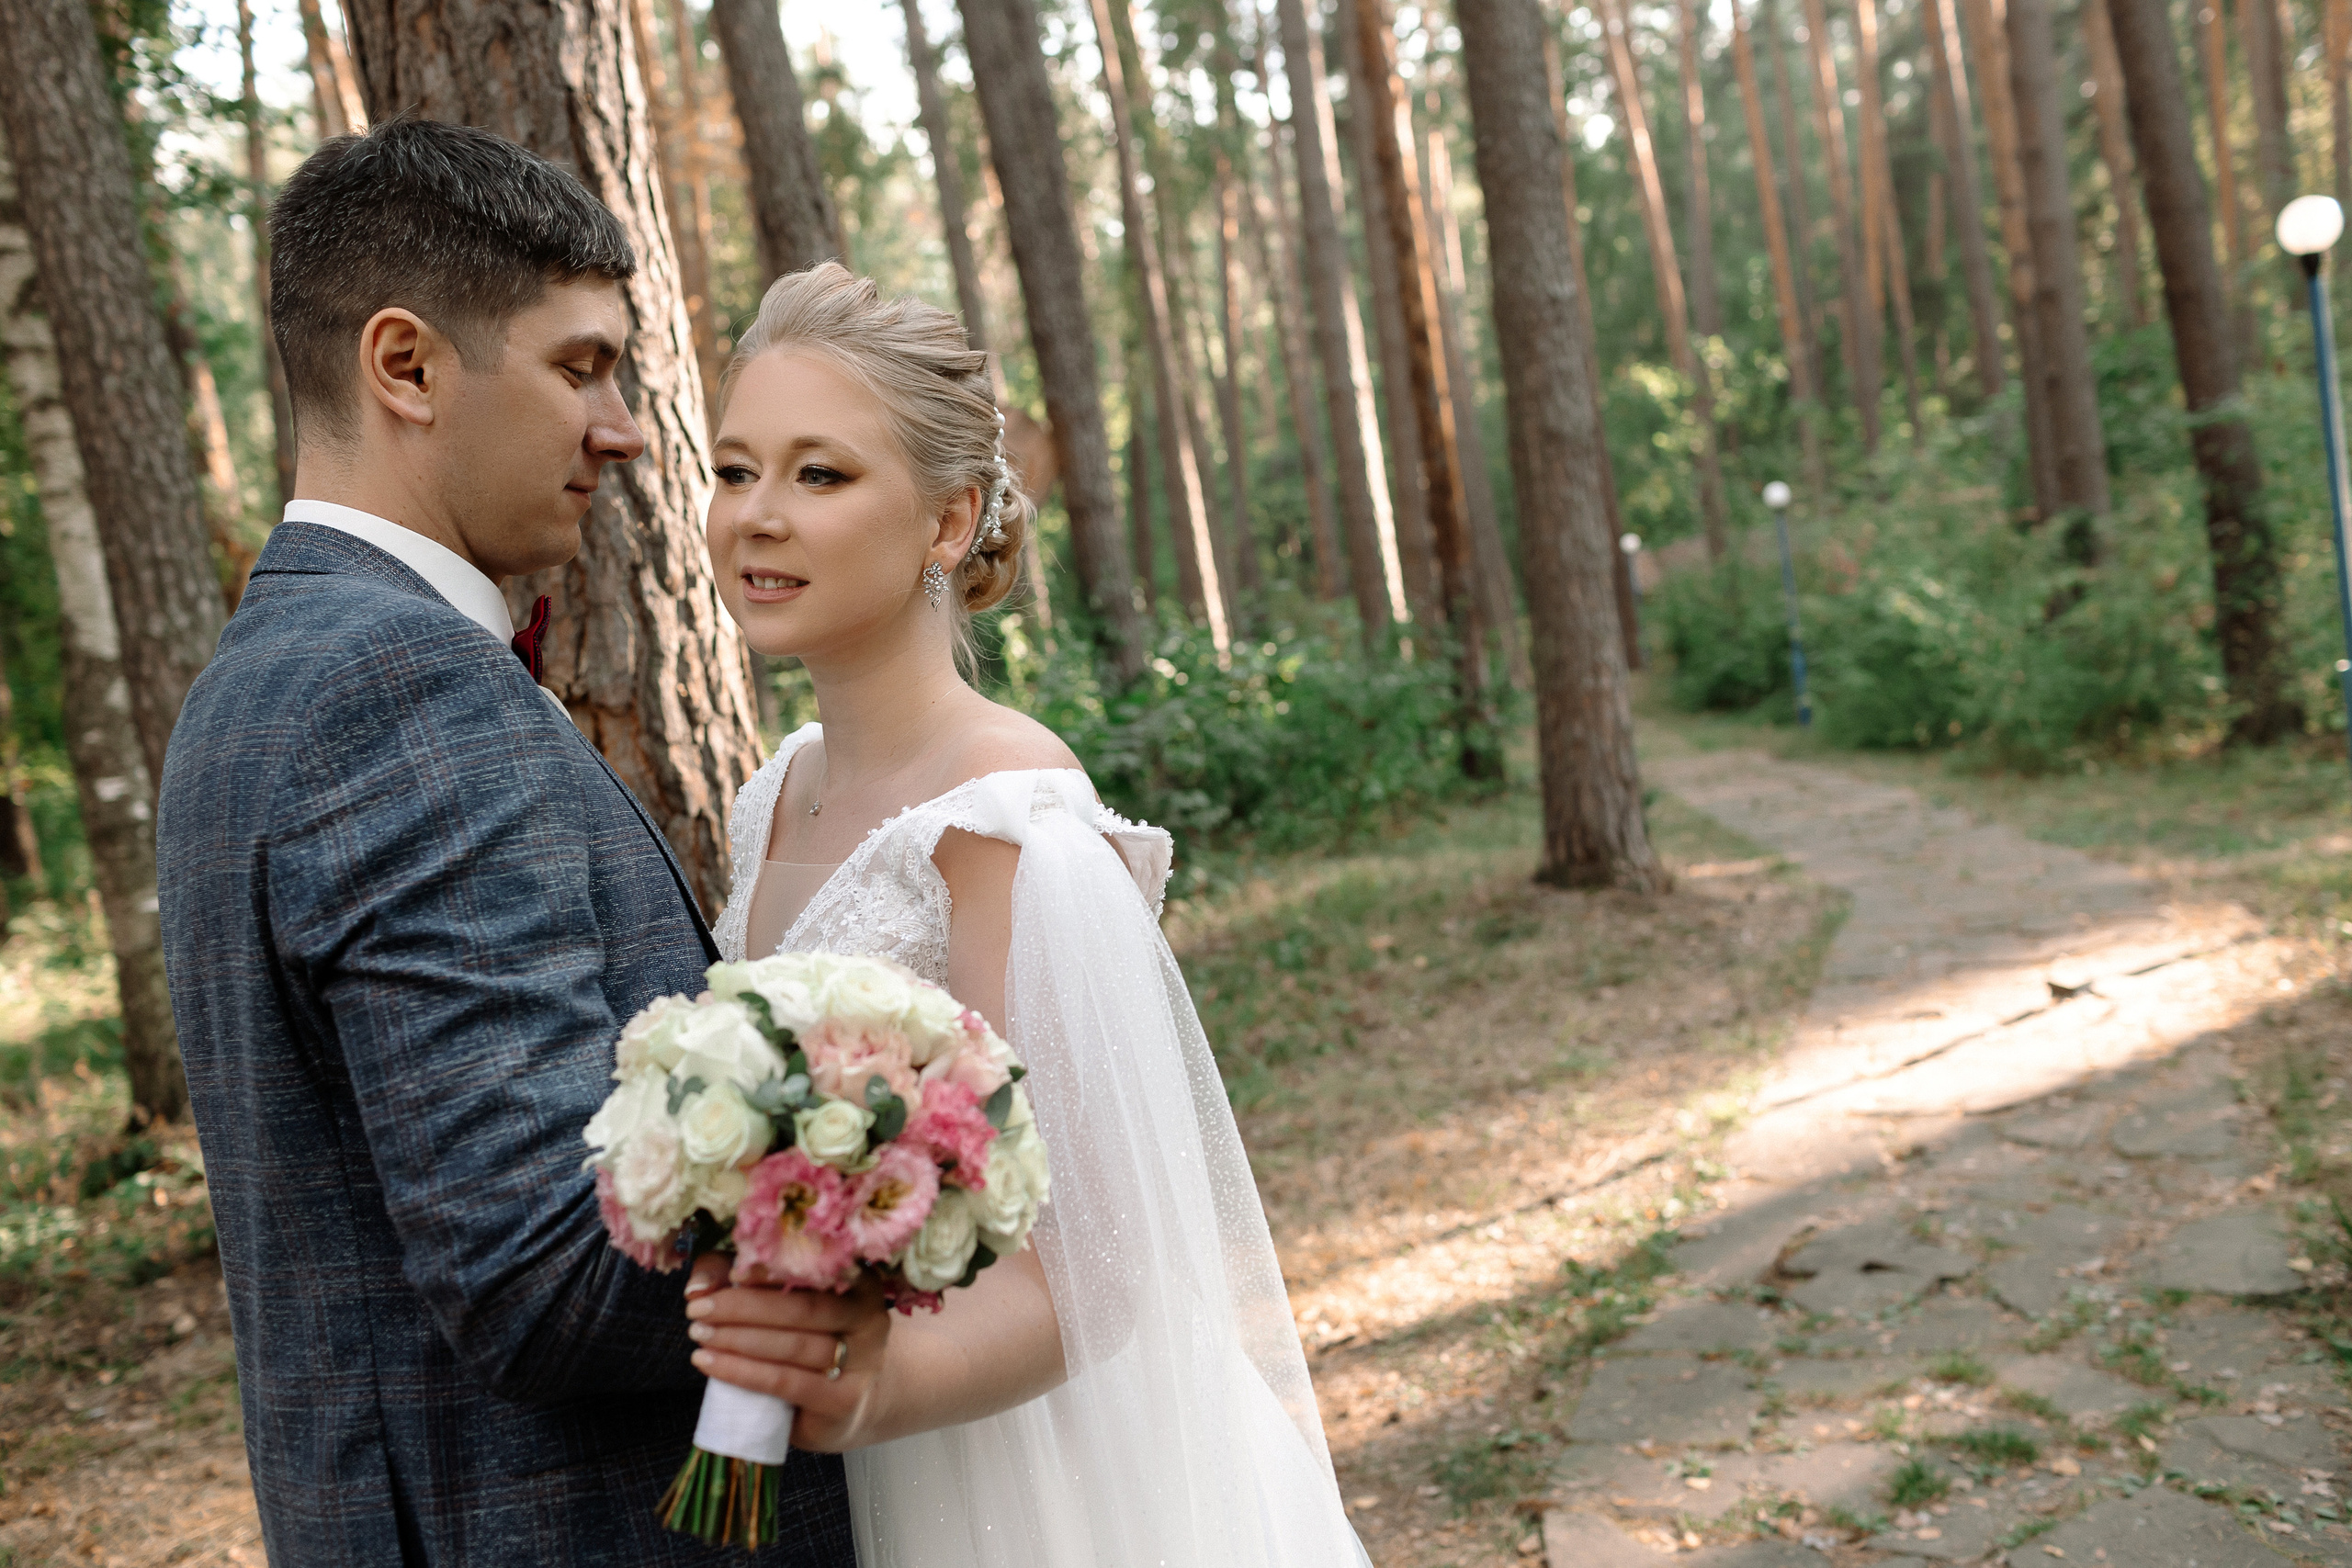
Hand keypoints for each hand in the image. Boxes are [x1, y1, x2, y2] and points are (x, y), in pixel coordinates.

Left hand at [683, 1262, 893, 1452]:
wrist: (847, 1399)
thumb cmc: (806, 1338)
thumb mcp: (778, 1301)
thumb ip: (736, 1278)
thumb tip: (698, 1287)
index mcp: (859, 1279)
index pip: (810, 1267)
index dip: (766, 1269)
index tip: (726, 1274)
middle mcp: (869, 1316)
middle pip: (803, 1307)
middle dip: (743, 1307)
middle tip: (698, 1310)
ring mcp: (863, 1362)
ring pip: (794, 1345)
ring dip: (738, 1340)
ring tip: (699, 1335)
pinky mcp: (842, 1400)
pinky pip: (786, 1382)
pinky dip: (743, 1371)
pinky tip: (710, 1363)